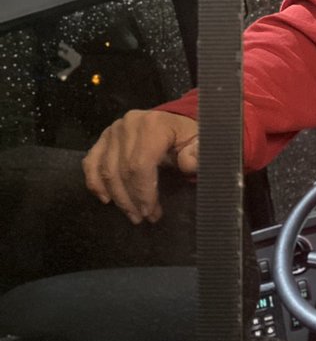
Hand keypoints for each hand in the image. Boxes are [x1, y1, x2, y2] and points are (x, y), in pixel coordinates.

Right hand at [82, 109, 198, 224]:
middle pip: (122, 170)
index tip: (151, 212)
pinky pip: (91, 163)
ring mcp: (112, 131)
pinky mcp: (102, 138)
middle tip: (143, 218)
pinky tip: (106, 199)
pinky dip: (95, 183)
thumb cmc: (187, 136)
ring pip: (106, 170)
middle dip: (131, 199)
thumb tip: (187, 164)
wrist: (173, 122)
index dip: (143, 192)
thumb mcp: (199, 142)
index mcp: (152, 125)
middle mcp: (128, 125)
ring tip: (131, 214)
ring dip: (117, 197)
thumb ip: (197, 153)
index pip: (140, 165)